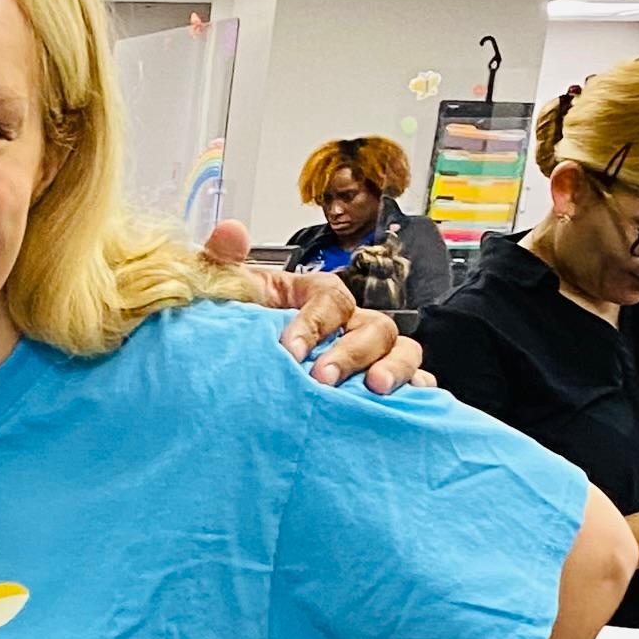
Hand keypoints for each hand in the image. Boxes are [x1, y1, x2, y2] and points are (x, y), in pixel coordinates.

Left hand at [206, 224, 418, 392]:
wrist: (227, 376)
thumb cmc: (239, 333)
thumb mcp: (226, 296)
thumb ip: (222, 261)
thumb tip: (229, 232)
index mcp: (316, 299)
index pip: (330, 298)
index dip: (315, 321)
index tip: (290, 350)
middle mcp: (351, 324)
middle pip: (375, 326)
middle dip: (352, 353)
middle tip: (322, 379)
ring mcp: (370, 356)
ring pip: (402, 350)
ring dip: (395, 367)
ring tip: (374, 389)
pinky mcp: (380, 388)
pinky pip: (414, 386)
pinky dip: (416, 394)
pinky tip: (404, 406)